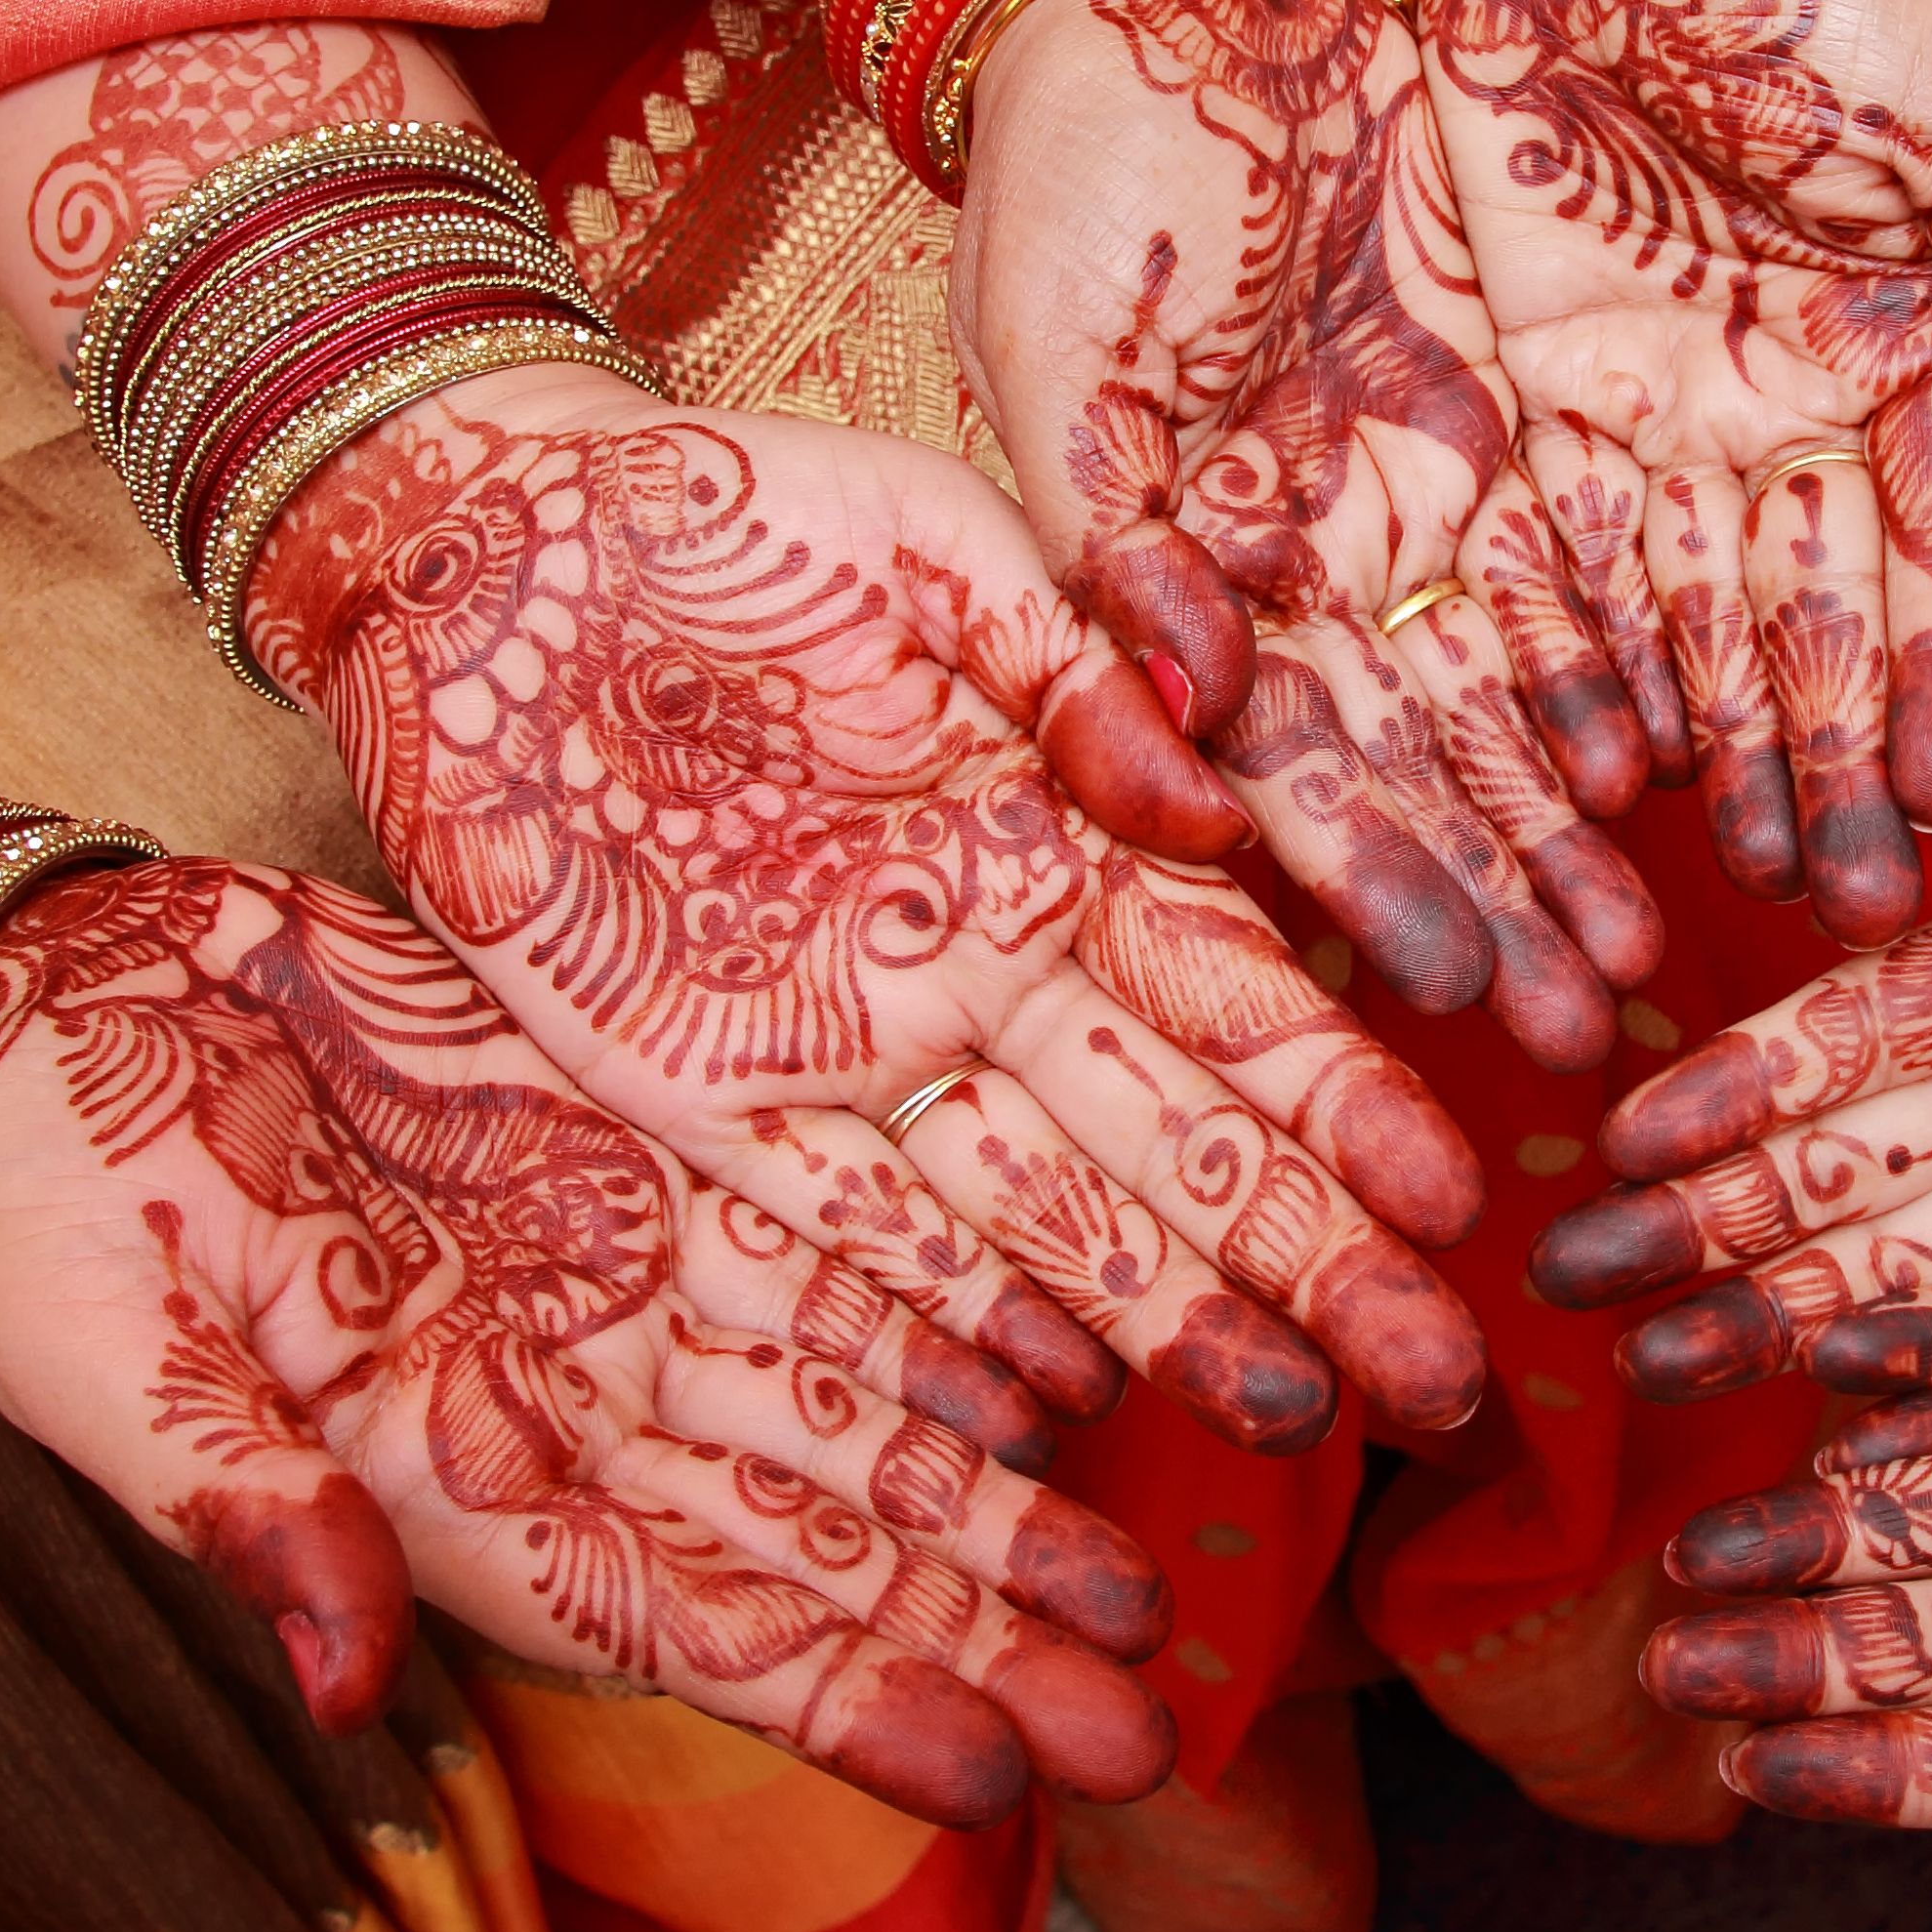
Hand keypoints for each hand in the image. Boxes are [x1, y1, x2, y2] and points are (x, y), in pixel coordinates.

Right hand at [0, 856, 1176, 1824]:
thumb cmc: (27, 1205)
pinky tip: (1071, 1346)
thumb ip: (236, 1506)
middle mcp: (564, 1404)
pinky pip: (823, 1236)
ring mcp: (609, 1276)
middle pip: (815, 1540)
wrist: (22, 1016)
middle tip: (1157, 1712)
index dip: (851, 1701)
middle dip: (984, 1629)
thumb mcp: (101, 1357)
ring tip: (1152, 1569)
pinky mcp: (629, 1146)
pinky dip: (945, 1299)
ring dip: (997, 1489)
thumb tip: (339, 1675)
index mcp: (450, 1488)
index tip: (1007, 1770)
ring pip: (849, 1404)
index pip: (688, 1626)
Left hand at [245, 373, 1494, 1454]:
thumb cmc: (721, 508)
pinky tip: (1055, 1414)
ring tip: (1293, 1423)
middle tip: (1435, 1380)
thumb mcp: (921, 539)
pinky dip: (949, 1325)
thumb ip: (1065, 656)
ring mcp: (856, 1043)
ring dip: (1165, 1322)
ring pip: (1043, 1216)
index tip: (1447, 1195)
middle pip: (1174, 1139)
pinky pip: (848, 1236)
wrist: (485, 548)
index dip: (1342, 1099)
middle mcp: (983, 963)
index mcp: (1054, 829)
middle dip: (1308, 1259)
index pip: (1233, 989)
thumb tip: (1203, 800)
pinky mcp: (710, 1094)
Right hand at [960, 0, 1660, 1071]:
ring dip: (1581, 828)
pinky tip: (1691, 769)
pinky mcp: (1509, 417)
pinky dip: (1633, 664)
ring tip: (1662, 951)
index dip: (1370, 885)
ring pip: (1520, 697)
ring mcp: (1418, 501)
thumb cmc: (1076, 180)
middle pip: (1427, 771)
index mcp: (1191, 582)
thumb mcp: (1063, 360)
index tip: (1448, 997)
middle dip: (1503, 902)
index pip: (1293, 774)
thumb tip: (1181, 725)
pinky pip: (1588, 566)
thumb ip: (1114, 551)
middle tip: (1591, 1034)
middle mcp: (1319, 572)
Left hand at [1414, 0, 1931, 948]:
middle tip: (1845, 915)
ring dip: (1704, 769)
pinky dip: (1552, 679)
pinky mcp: (1526, 402)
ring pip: (1679, 638)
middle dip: (1828, 779)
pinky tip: (1574, 786)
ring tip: (1711, 904)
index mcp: (1909, 366)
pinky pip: (1539, 573)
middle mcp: (1785, 425)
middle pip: (1809, 636)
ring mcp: (1654, 424)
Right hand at [1527, 754, 1931, 1396]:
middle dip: (1712, 1212)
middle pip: (1855, 1154)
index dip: (1760, 1077)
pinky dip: (1913, 1377)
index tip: (1644, 1130)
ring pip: (1904, 1256)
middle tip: (1581, 1278)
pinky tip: (1814, 1415)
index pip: (1879, 1017)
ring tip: (1653, 1363)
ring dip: (1773, 1307)